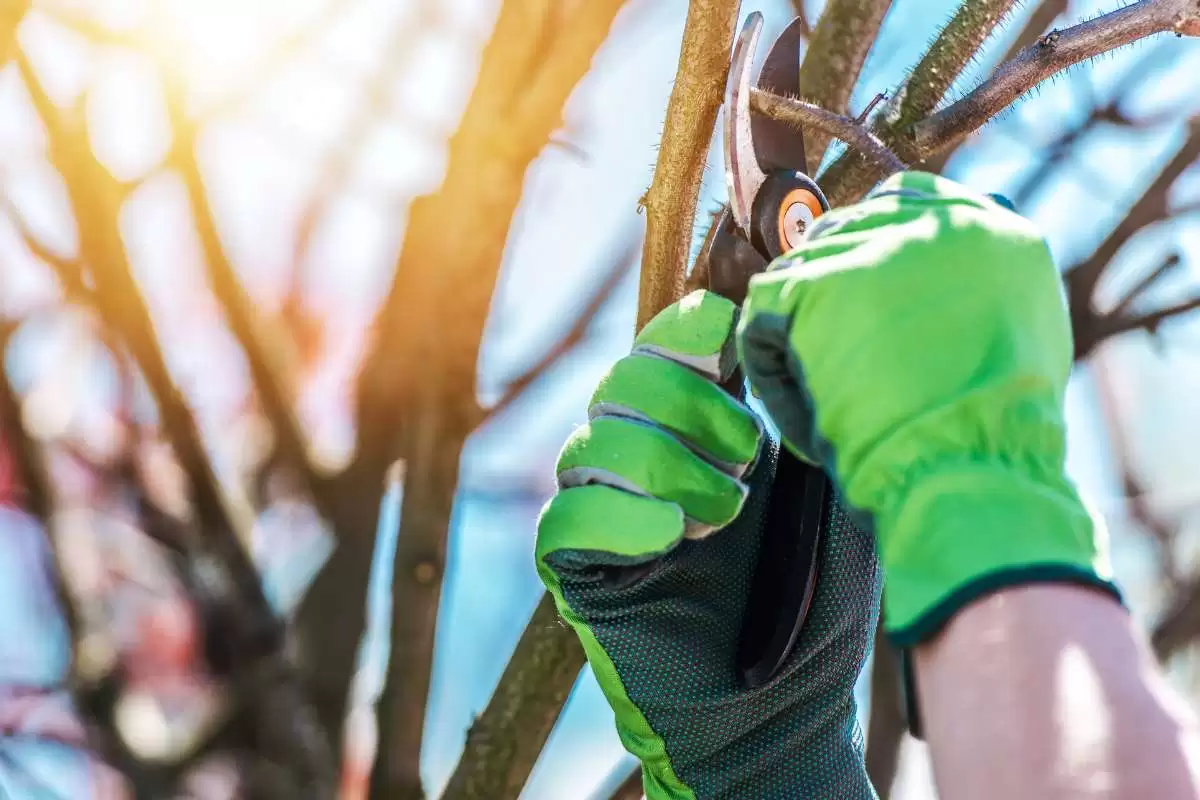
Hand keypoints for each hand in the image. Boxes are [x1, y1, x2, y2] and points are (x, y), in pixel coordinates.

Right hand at [536, 290, 880, 798]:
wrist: (783, 716)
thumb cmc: (817, 610)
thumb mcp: (837, 501)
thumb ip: (816, 423)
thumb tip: (796, 341)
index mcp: (705, 432)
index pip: (667, 344)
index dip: (688, 328)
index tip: (731, 340)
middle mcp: (647, 462)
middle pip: (623, 381)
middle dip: (686, 404)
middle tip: (744, 461)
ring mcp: (609, 516)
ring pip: (590, 441)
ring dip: (662, 465)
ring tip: (721, 517)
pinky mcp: (580, 573)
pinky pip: (565, 520)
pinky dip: (616, 517)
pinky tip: (669, 539)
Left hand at [737, 170, 1119, 645]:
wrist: (970, 466)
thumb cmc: (996, 436)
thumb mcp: (1022, 339)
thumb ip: (977, 290)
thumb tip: (934, 281)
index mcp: (990, 229)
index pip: (905, 200)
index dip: (871, 250)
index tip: (858, 299)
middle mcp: (931, 223)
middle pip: (843, 233)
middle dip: (829, 295)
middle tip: (837, 361)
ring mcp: (870, 247)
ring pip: (797, 276)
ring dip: (800, 338)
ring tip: (833, 400)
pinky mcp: (814, 283)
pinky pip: (762, 318)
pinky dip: (772, 373)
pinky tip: (807, 413)